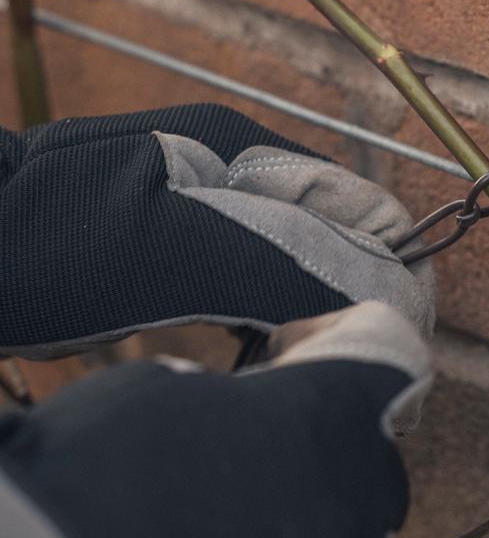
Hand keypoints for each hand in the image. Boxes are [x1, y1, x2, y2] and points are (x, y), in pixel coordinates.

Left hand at [0, 104, 433, 357]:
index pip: (368, 214)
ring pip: (306, 272)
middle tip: (350, 381)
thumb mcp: (170, 250)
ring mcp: (211, 213)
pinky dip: (278, 332)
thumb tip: (386, 301)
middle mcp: (241, 176)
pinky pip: (262, 294)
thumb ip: (285, 265)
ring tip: (315, 380)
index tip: (389, 355)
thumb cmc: (43, 244)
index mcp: (249, 155)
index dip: (395, 282)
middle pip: (343, 244)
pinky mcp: (184, 254)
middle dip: (362, 309)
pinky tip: (265, 367)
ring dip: (323, 325)